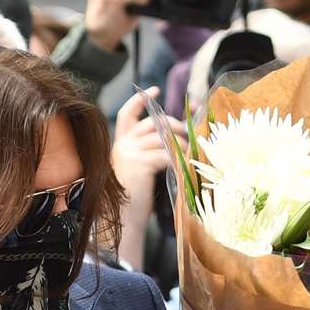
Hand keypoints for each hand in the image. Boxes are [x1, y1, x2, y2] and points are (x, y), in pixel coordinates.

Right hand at [112, 86, 184, 266]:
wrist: (122, 220)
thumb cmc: (132, 200)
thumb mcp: (138, 170)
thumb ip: (148, 152)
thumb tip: (175, 138)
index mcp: (119, 144)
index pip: (127, 114)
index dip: (141, 99)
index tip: (154, 88)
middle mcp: (122, 145)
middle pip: (153, 122)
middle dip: (174, 124)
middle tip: (188, 131)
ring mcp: (129, 153)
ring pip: (162, 138)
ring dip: (180, 144)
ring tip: (190, 152)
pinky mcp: (140, 164)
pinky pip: (165, 154)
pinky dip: (178, 159)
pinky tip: (184, 164)